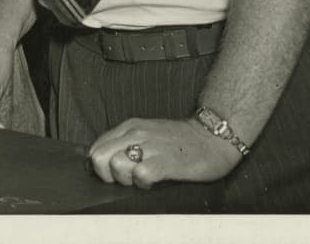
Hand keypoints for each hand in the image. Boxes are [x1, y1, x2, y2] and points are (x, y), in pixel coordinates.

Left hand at [87, 117, 242, 188]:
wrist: (213, 137)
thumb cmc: (180, 141)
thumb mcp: (146, 134)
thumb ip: (126, 143)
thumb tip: (106, 162)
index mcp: (130, 126)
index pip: (96, 148)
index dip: (101, 167)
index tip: (115, 174)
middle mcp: (136, 133)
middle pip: (99, 157)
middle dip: (108, 174)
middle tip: (127, 179)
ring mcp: (151, 146)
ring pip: (116, 164)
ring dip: (126, 179)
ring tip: (142, 179)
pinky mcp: (166, 160)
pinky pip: (141, 174)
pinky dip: (143, 183)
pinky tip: (154, 181)